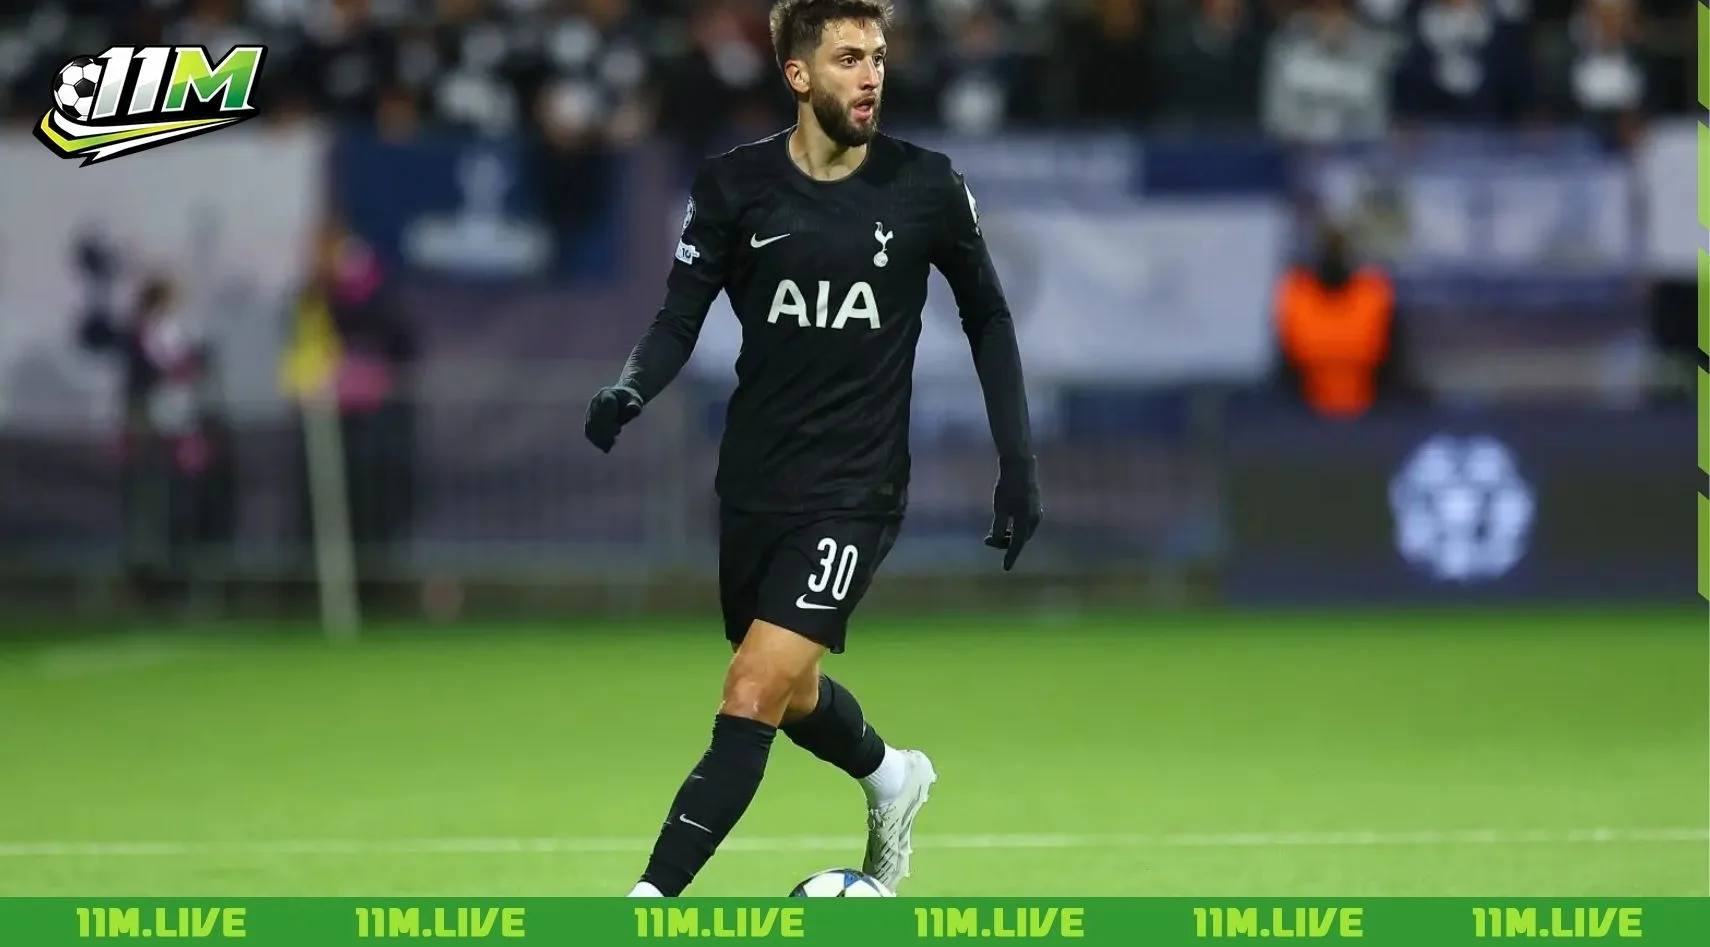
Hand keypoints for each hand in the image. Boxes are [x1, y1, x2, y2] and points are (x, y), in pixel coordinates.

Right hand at [584, 385, 643, 452]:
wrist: (621, 398)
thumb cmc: (630, 400)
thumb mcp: (635, 400)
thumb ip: (634, 404)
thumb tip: (635, 408)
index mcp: (606, 395)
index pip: (603, 410)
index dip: (607, 424)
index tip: (615, 434)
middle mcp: (595, 402)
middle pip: (594, 420)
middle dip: (602, 434)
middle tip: (609, 446)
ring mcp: (590, 410)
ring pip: (590, 427)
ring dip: (598, 439)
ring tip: (607, 448)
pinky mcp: (589, 419)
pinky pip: (589, 431)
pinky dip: (596, 440)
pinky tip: (605, 447)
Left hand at [984, 456, 1040, 570]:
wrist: (1019, 465)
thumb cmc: (1007, 486)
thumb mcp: (999, 509)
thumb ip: (998, 528)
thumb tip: (995, 542)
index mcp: (1026, 522)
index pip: (1017, 545)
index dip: (1010, 557)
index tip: (1005, 568)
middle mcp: (1035, 519)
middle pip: (1020, 539)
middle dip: (1004, 543)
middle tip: (986, 540)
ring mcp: (1036, 512)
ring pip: (1023, 531)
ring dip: (1009, 535)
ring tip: (993, 533)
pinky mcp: (1034, 505)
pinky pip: (1025, 523)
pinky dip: (1014, 527)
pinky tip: (1004, 523)